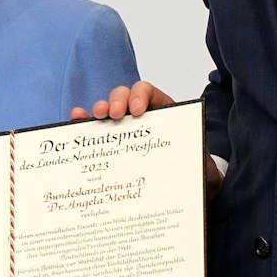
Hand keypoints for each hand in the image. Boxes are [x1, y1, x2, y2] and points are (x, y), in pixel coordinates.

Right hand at [72, 79, 221, 196]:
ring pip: (108, 111)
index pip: (148, 91)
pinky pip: (97, 130)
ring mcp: (126, 128)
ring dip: (100, 110)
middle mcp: (142, 116)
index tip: (137, 110)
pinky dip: (85, 122)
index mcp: (164, 112)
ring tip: (96, 116)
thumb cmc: (194, 168)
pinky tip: (77, 119)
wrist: (192, 184)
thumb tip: (199, 168)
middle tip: (114, 115)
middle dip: (116, 101)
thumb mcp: (199, 161)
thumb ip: (197, 160)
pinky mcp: (113, 144)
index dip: (139, 95)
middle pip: (123, 96)